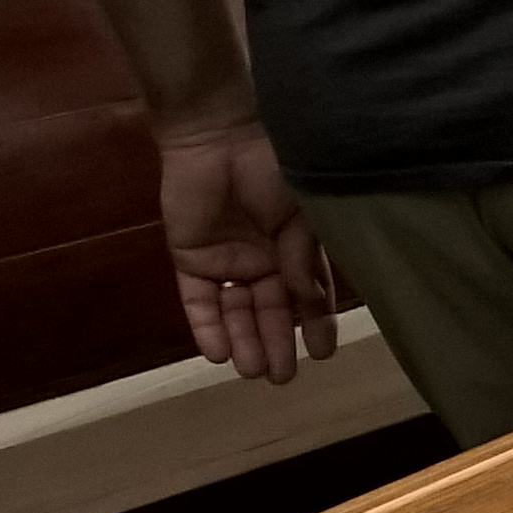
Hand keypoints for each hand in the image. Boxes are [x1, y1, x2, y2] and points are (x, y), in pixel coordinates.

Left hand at [157, 122, 342, 382]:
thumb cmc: (272, 166)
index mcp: (294, 246)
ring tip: (253, 371)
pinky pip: (197, 300)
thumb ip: (300, 260)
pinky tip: (217, 352)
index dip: (315, 323)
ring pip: (235, 310)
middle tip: (283, 377)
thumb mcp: (300, 215)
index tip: (323, 353)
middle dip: (276, 342)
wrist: (219, 136)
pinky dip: (206, 325)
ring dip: (244, 340)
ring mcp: (225, 260)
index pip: (307, 294)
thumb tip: (311, 305)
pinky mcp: (190, 258)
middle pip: (269, 309)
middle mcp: (261, 258)